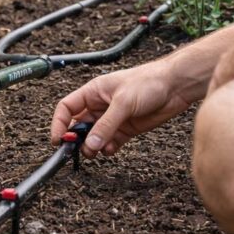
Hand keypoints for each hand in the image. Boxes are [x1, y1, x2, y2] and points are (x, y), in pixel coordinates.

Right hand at [50, 61, 193, 157]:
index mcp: (94, 92)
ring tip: (96, 151)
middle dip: (76, 139)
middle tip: (77, 150)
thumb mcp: (123, 102)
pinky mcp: (126, 128)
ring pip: (94, 137)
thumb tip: (91, 144)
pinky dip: (108, 149)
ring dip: (92, 147)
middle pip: (79, 125)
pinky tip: (111, 149)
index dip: (59, 123)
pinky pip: (110, 142)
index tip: (58, 139)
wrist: (175, 86)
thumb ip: (106, 125)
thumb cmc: (148, 82)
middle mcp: (100, 105)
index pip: (67, 108)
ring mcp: (113, 118)